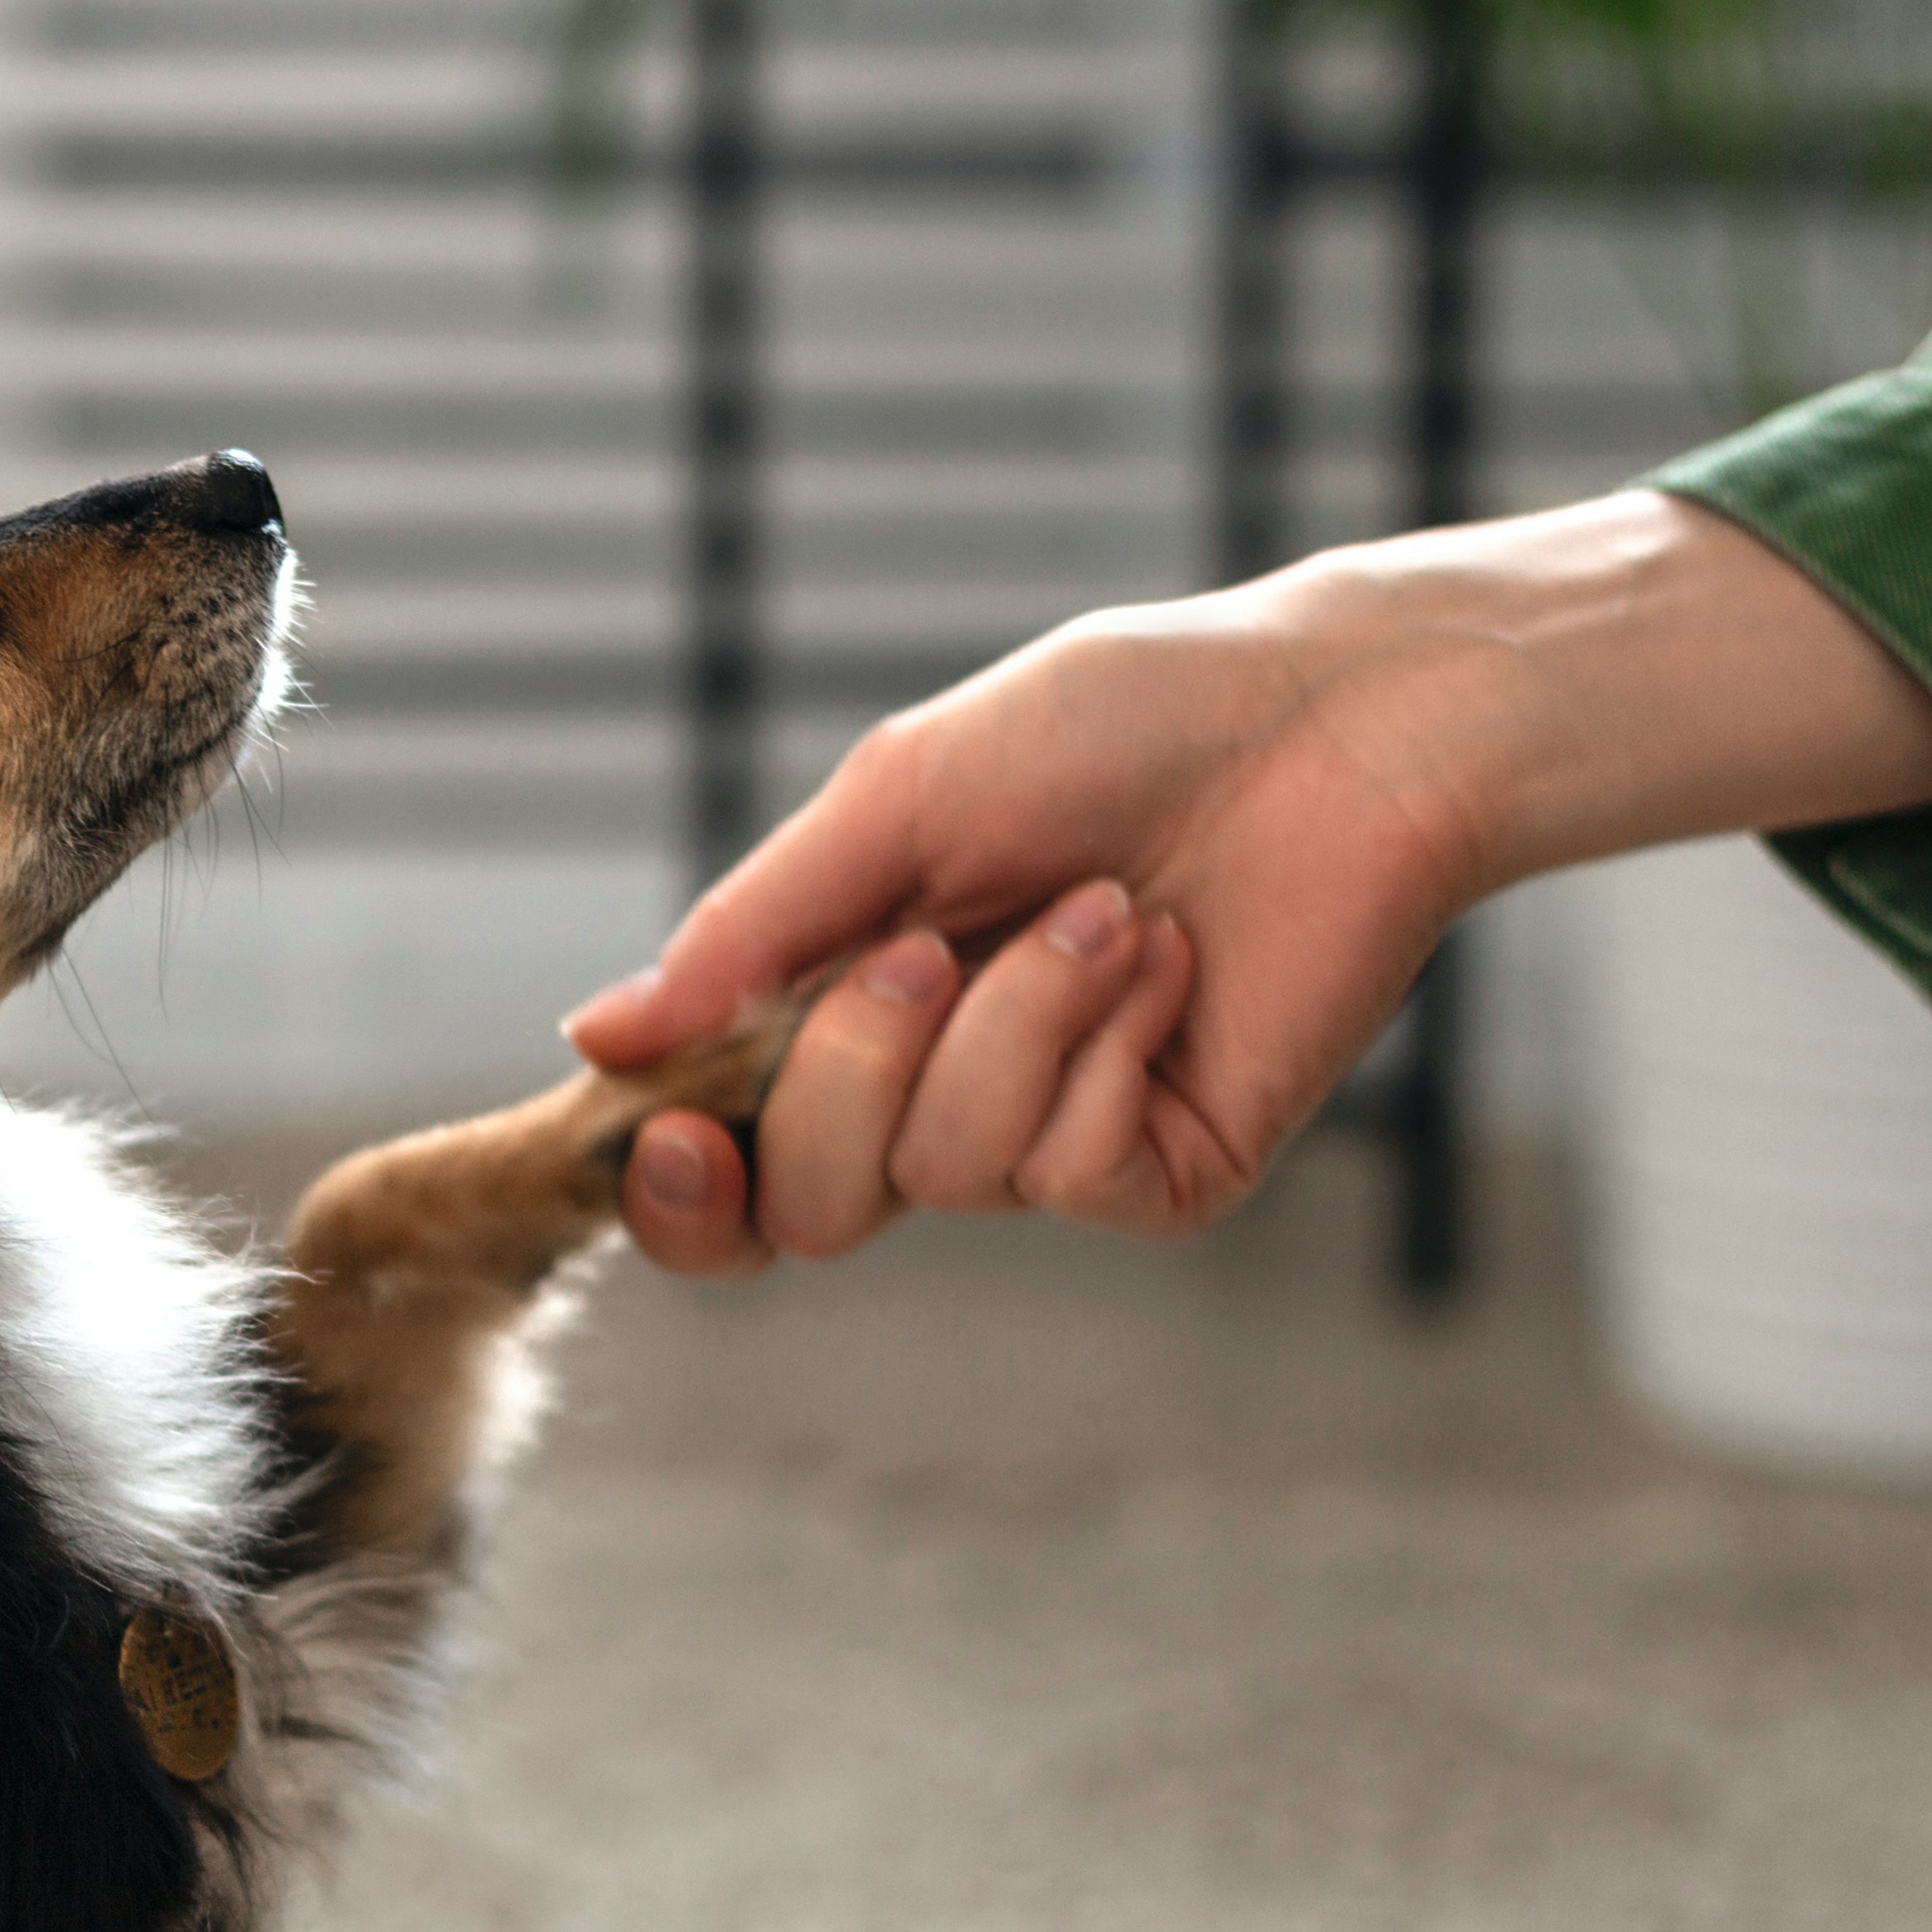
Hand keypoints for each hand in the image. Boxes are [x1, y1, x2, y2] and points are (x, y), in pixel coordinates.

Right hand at [566, 493, 1931, 1273]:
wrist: (1330, 724)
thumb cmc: (1120, 728)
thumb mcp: (902, 798)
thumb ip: (752, 926)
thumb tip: (600, 1039)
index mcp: (849, 1010)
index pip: (724, 1166)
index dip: (676, 1188)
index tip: (672, 1131)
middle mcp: (937, 1098)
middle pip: (806, 1206)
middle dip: (844, 1076)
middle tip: (924, 954)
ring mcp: (1052, 1144)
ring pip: (940, 1172)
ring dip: (1013, 1018)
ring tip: (1105, 910)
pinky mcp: (1163, 1172)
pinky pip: (1067, 1168)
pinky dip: (1101, 1041)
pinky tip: (1170, 960)